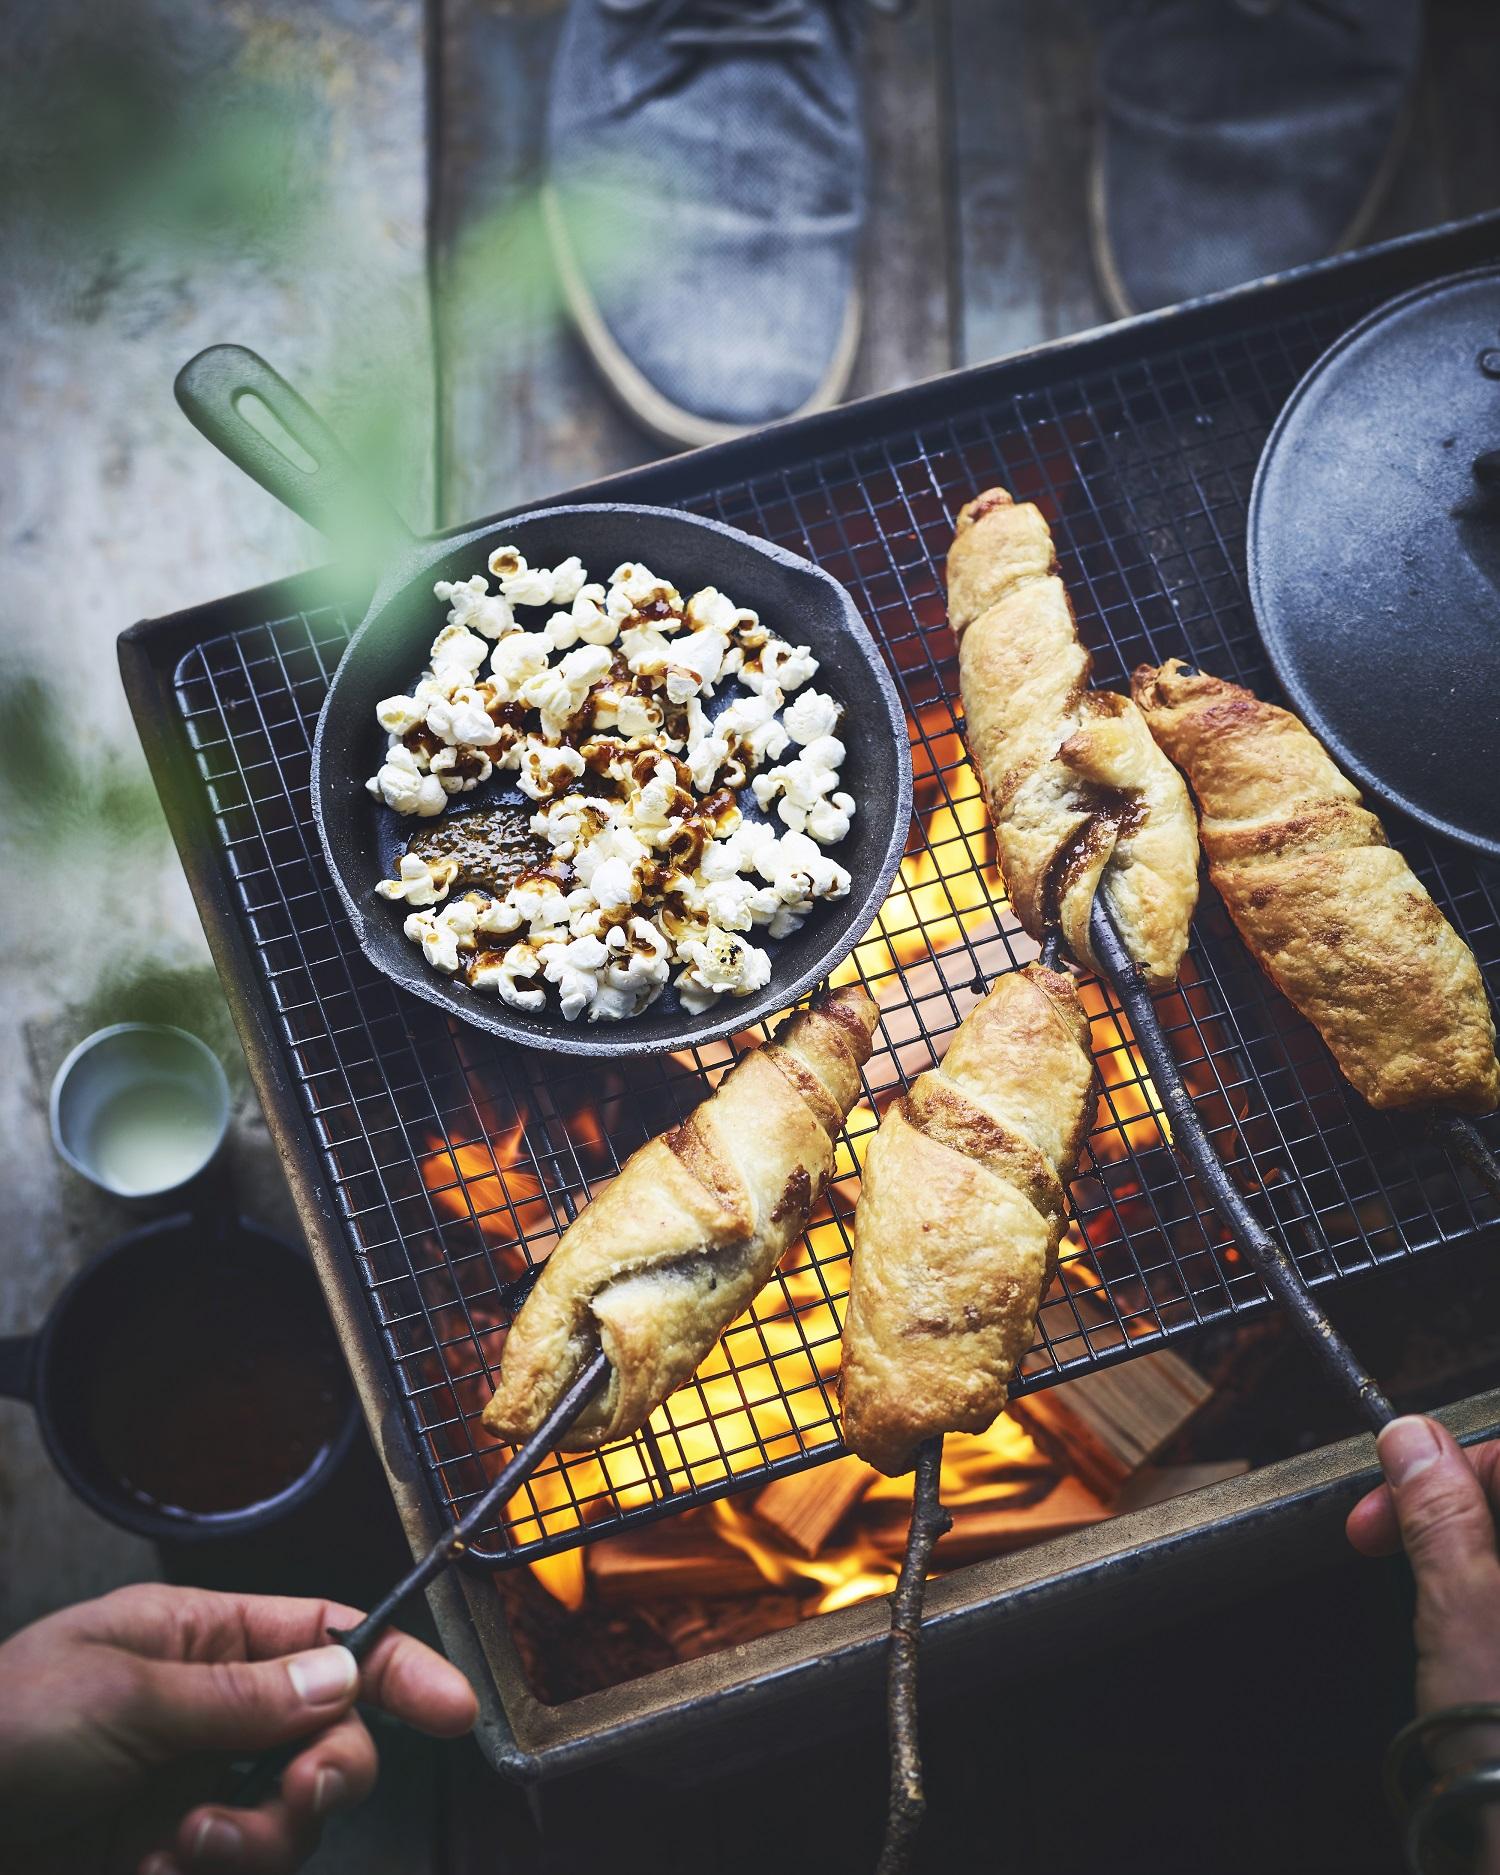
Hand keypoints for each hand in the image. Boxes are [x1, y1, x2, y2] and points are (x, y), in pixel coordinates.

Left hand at [0, 1583, 478, 1874]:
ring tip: (186, 1848)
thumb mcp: (120, 1694)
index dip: (396, 1666)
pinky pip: (237, 1870)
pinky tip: (153, 1871)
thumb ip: (241, 1694)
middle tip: (297, 1795)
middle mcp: (208, 1714)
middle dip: (327, 1773)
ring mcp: (188, 1792)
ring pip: (289, 1818)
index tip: (451, 1708)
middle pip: (330, 1737)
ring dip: (257, 1839)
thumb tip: (345, 1675)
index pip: (325, 1636)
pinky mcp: (167, 1860)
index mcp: (199, 1640)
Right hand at [1348, 1416, 1499, 1871]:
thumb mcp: (1463, 1612)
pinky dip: (1481, 1595)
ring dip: (1460, 1552)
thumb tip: (1413, 1438)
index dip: (1446, 1463)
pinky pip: (1497, 1593)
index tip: (1389, 1497)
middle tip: (1381, 1538)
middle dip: (1443, 1508)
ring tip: (1419, 1592)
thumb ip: (1440, 1512)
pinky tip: (1459, 1633)